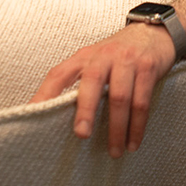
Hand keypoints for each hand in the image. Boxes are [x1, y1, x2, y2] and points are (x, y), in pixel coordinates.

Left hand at [29, 22, 176, 157]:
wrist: (152, 33)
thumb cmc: (118, 54)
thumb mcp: (95, 61)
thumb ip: (79, 82)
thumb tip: (57, 115)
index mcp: (84, 57)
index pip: (59, 74)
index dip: (45, 94)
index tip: (33, 115)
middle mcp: (103, 56)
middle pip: (91, 82)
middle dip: (85, 109)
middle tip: (81, 134)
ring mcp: (126, 61)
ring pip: (119, 97)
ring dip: (116, 128)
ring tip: (114, 152)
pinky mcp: (147, 68)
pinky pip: (141, 102)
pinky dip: (137, 126)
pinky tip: (133, 143)